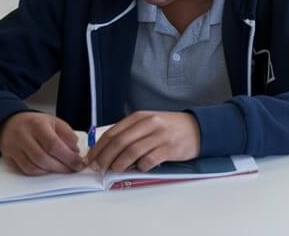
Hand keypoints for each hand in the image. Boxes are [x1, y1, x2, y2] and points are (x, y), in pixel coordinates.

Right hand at [0, 111, 83, 175]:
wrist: (9, 124)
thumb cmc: (36, 124)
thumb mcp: (54, 122)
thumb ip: (67, 134)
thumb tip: (76, 151)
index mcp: (37, 125)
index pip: (53, 144)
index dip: (68, 157)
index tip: (80, 163)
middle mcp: (23, 137)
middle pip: (42, 158)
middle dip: (61, 167)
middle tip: (74, 168)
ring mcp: (14, 149)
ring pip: (33, 167)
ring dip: (51, 171)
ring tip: (63, 169)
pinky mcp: (9, 158)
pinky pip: (25, 170)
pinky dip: (40, 172)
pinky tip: (48, 169)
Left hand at [86, 111, 200, 173]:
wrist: (198, 128)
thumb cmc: (169, 128)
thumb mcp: (149, 123)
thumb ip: (130, 133)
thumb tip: (105, 151)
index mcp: (140, 117)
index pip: (113, 132)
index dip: (99, 148)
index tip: (91, 159)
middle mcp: (150, 124)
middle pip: (120, 142)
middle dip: (105, 157)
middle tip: (98, 168)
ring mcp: (160, 136)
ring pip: (132, 152)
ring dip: (119, 164)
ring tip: (115, 170)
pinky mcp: (170, 148)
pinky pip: (149, 160)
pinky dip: (139, 167)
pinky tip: (138, 168)